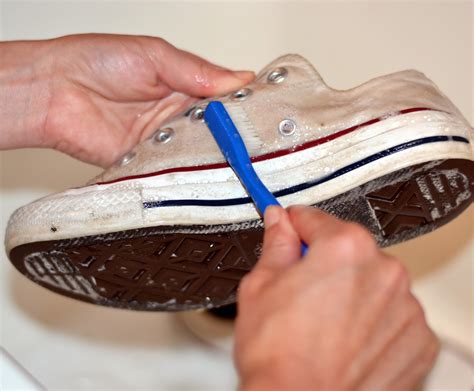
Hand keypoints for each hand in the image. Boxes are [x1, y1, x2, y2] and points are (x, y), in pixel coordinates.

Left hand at [0, 34, 253, 165]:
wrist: (55, 92)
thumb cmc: (97, 62)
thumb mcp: (154, 55)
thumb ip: (196, 71)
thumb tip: (238, 79)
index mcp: (185, 86)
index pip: (226, 99)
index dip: (246, 106)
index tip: (268, 115)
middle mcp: (179, 116)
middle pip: (219, 131)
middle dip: (237, 138)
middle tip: (259, 145)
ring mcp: (166, 141)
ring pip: (200, 153)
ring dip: (216, 157)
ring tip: (241, 162)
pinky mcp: (149, 163)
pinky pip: (175, 171)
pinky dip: (189, 174)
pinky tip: (208, 175)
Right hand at [235, 205, 438, 389]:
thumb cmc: (278, 356)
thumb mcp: (261, 286)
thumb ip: (276, 245)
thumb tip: (278, 222)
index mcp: (344, 248)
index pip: (315, 218)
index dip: (295, 225)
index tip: (290, 229)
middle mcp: (384, 272)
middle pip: (349, 250)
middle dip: (325, 261)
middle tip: (301, 289)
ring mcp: (405, 307)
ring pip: (372, 281)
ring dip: (353, 290)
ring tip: (323, 320)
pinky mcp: (417, 340)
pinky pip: (392, 314)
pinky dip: (374, 320)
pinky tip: (347, 338)